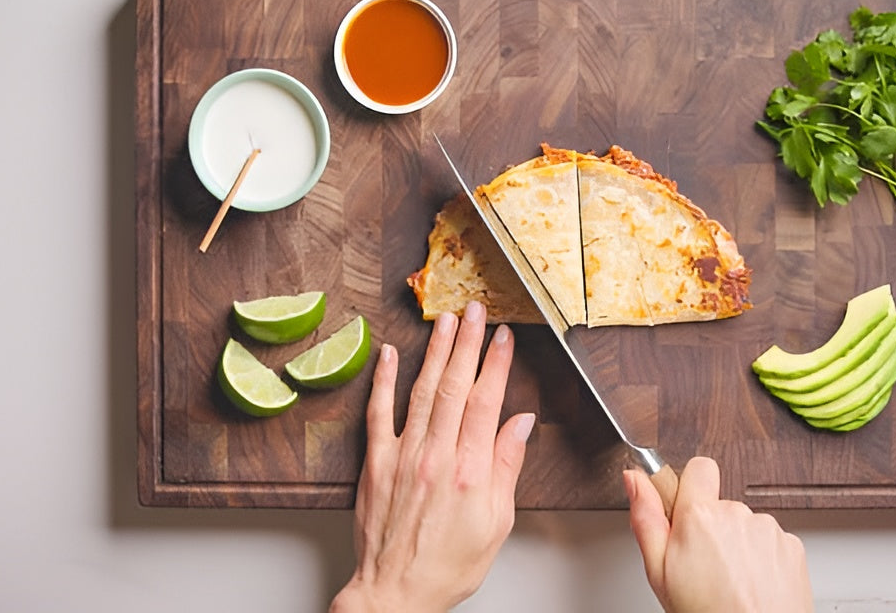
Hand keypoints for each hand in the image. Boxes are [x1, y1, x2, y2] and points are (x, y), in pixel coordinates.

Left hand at [330, 302, 535, 612]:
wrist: (396, 593)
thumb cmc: (446, 566)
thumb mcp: (496, 524)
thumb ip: (507, 468)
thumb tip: (520, 424)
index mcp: (471, 471)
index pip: (486, 403)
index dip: (496, 364)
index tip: (504, 337)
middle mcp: (436, 456)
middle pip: (455, 387)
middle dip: (468, 343)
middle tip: (475, 311)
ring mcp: (403, 456)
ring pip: (421, 392)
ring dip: (434, 352)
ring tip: (444, 322)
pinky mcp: (375, 464)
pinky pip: (378, 413)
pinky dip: (383, 381)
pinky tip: (388, 354)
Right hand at [624, 457, 813, 612]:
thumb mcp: (659, 572)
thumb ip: (646, 517)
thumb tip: (634, 478)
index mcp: (700, 516)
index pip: (699, 468)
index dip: (690, 489)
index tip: (684, 513)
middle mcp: (737, 515)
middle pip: (720, 505)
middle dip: (711, 529)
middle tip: (703, 566)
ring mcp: (768, 529)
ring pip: (745, 525)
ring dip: (737, 546)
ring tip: (729, 582)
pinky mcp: (791, 545)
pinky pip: (770, 542)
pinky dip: (762, 559)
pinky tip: (751, 584)